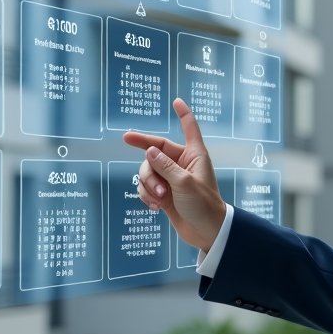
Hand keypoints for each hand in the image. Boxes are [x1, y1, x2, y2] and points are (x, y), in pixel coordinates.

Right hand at [123, 98, 226, 252]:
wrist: (206, 232)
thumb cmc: (203, 205)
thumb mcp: (185, 184)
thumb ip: (166, 166)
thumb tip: (149, 150)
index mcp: (194, 155)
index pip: (189, 129)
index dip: (184, 114)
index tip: (177, 101)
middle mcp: (182, 163)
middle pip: (154, 151)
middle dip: (148, 163)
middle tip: (126, 138)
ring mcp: (171, 178)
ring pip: (147, 172)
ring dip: (149, 185)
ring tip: (160, 200)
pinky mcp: (164, 193)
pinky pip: (146, 187)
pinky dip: (147, 196)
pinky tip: (156, 207)